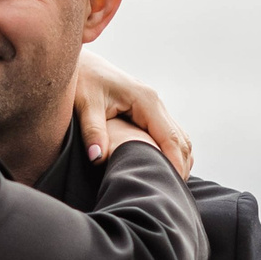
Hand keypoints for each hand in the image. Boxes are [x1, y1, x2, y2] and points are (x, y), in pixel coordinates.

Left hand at [72, 50, 192, 176]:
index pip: (171, 138)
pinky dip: (171, 153)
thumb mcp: (85, 104)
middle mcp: (155, 103)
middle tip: (174, 196)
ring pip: (178, 138)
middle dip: (180, 167)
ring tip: (170, 188)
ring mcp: (153, 107)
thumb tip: (97, 157)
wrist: (79, 63)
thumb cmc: (82, 80)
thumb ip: (93, 130)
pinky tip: (162, 171)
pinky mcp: (147, 112)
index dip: (174, 164)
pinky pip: (168, 135)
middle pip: (181, 141)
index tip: (172, 187)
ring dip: (178, 161)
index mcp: (146, 101)